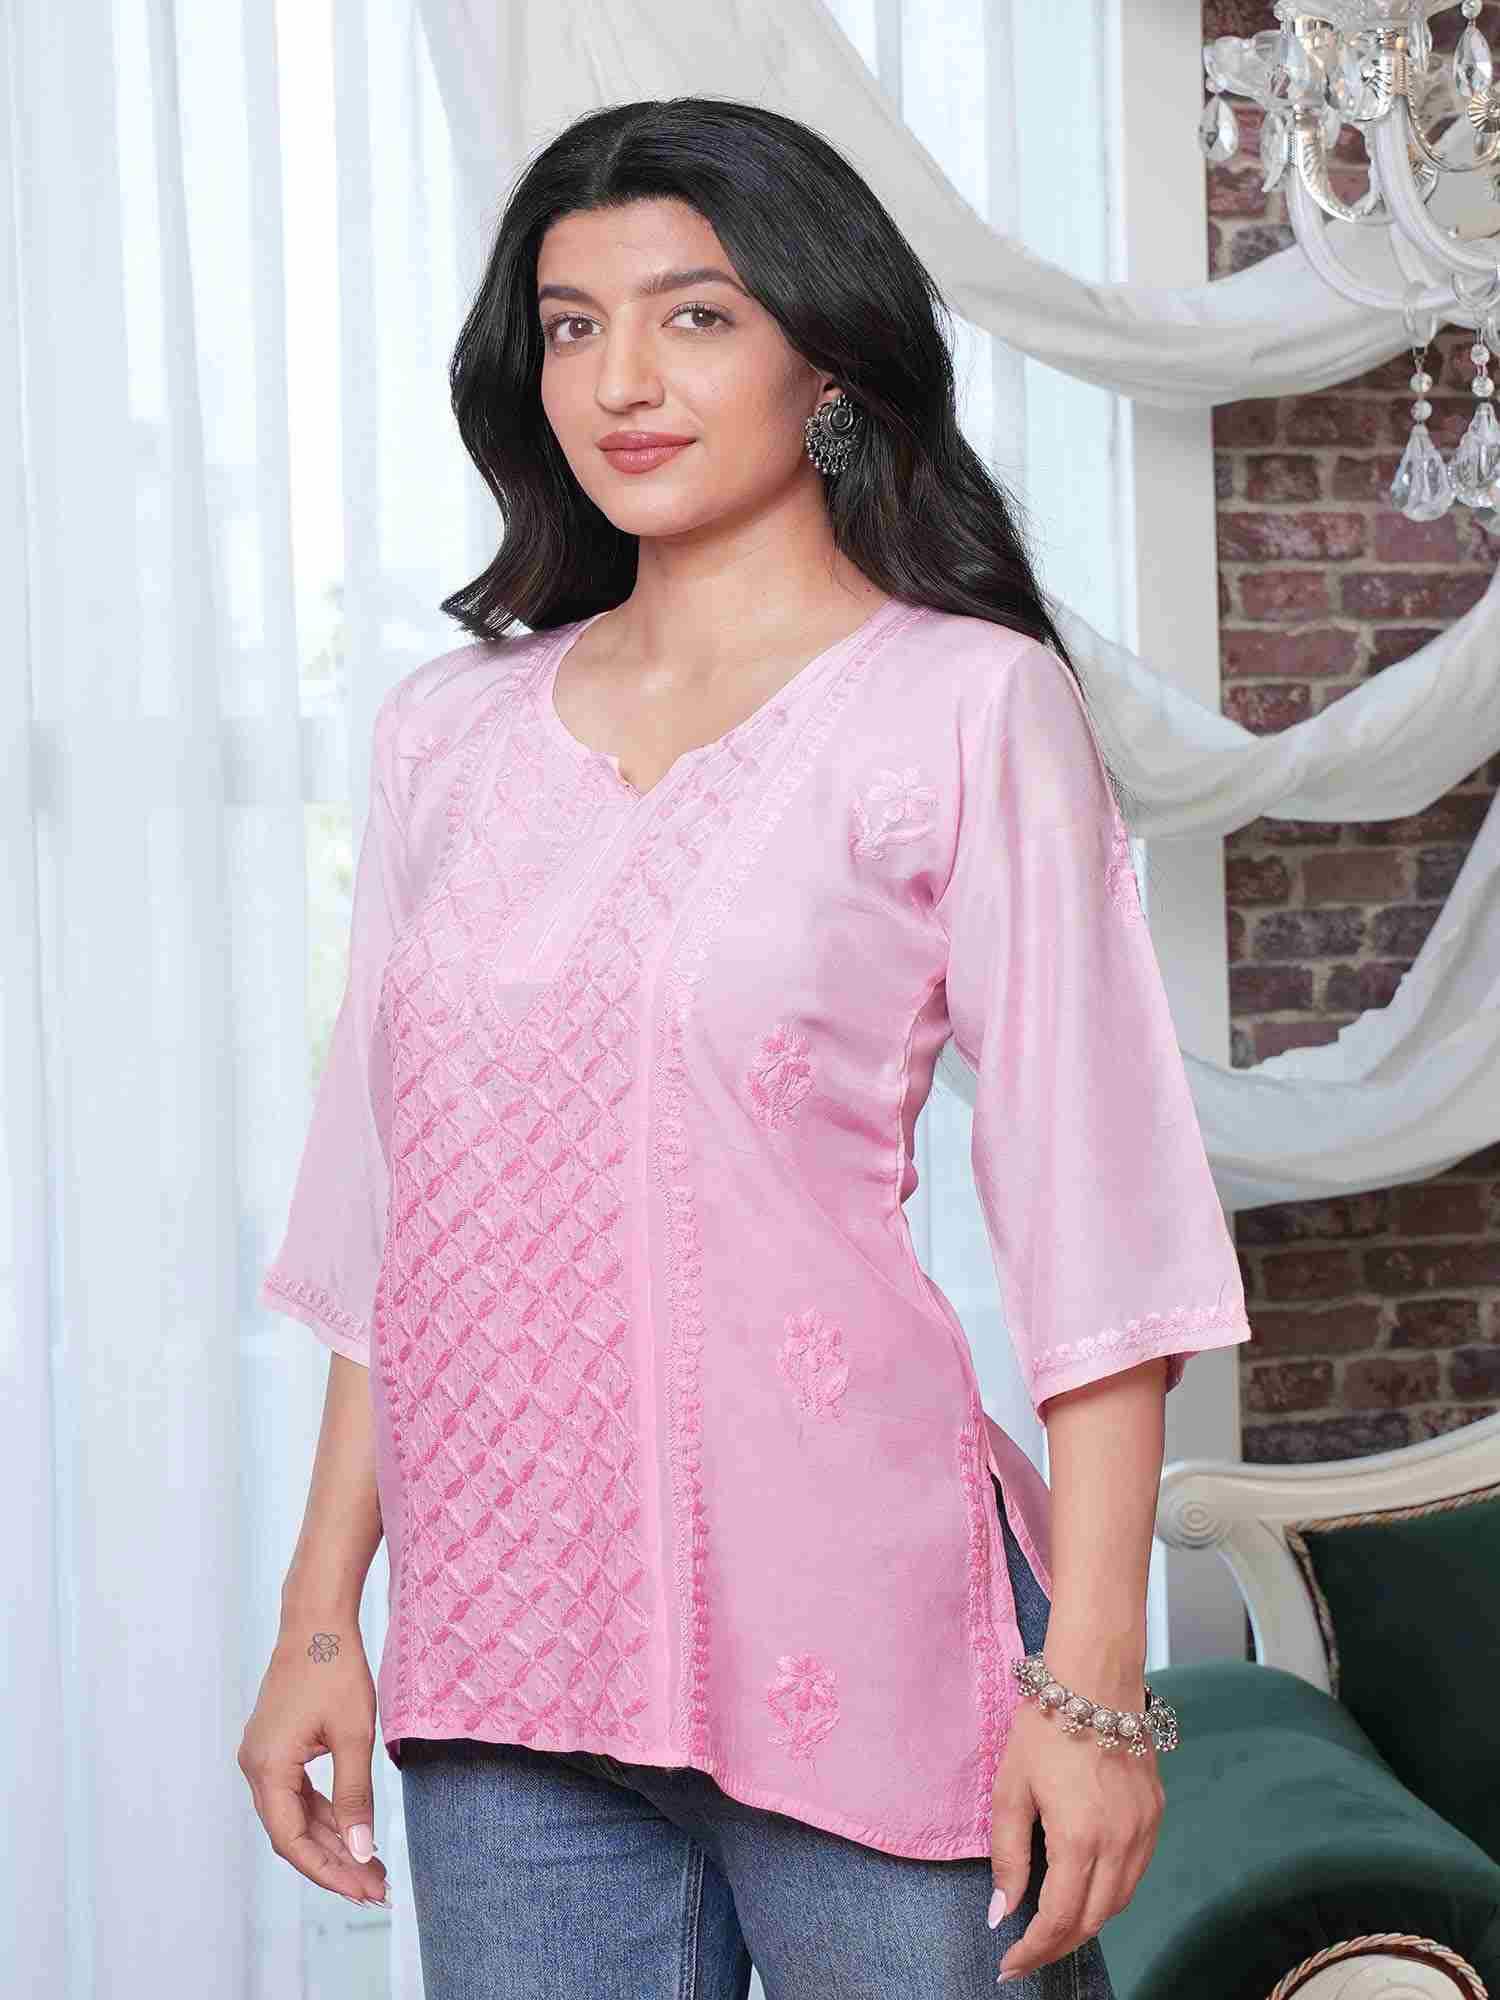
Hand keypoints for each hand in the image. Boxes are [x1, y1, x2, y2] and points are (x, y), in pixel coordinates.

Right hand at [237, 1621, 390, 1906]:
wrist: (317, 1618)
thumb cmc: (335, 1668)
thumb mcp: (354, 1735)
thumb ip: (356, 1796)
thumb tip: (361, 1851)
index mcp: (267, 1766)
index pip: (292, 1840)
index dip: (328, 1871)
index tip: (364, 1890)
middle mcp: (255, 1766)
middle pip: (293, 1833)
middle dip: (336, 1862)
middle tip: (377, 1888)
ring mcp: (263, 1756)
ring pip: (296, 1816)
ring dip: (332, 1841)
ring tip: (372, 1866)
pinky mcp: (275, 1747)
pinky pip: (297, 1793)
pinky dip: (325, 1813)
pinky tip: (354, 1830)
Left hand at [989, 1683, 1163, 1980]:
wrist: (1095, 1679)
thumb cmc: (1044, 1728)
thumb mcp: (1011, 1789)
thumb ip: (1008, 1855)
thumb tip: (1002, 1913)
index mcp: (1080, 1838)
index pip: (1059, 1919)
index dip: (1034, 1949)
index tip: (1010, 1964)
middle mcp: (1120, 1843)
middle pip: (1093, 1920)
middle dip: (1058, 1945)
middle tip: (1027, 1954)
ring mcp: (1144, 1830)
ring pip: (1119, 1902)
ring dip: (1086, 1923)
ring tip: (1052, 1929)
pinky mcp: (1156, 1816)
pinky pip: (1135, 1873)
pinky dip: (1109, 1894)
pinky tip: (1085, 1890)